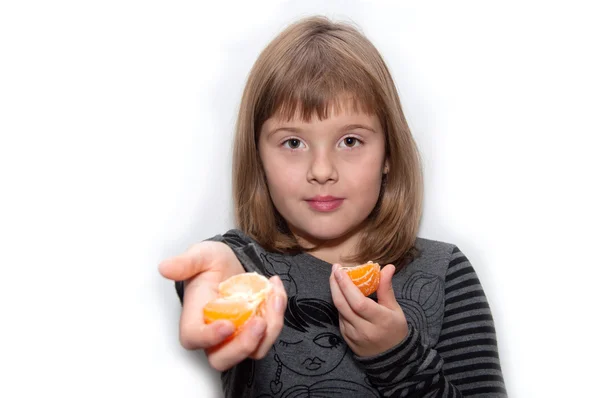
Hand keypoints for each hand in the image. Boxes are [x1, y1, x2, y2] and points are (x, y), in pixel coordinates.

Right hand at [159, 241, 287, 370]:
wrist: (233, 264)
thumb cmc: (212, 264)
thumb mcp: (201, 255)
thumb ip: (185, 262)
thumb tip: (165, 267)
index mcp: (194, 316)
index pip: (194, 338)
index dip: (209, 338)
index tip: (227, 325)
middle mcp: (213, 333)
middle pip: (223, 358)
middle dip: (244, 346)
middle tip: (259, 322)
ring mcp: (235, 336)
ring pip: (253, 350)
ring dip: (270, 328)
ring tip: (274, 296)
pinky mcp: (255, 333)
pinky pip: (269, 335)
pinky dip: (277, 316)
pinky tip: (276, 292)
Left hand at [329, 263, 408, 356]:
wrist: (392, 359)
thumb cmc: (395, 329)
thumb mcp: (395, 309)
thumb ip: (386, 288)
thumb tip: (388, 267)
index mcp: (380, 320)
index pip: (358, 302)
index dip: (346, 285)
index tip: (340, 269)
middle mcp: (364, 329)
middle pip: (343, 305)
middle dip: (335, 285)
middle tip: (334, 269)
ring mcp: (353, 335)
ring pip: (340, 311)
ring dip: (335, 293)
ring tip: (336, 278)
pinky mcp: (346, 338)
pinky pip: (340, 318)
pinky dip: (340, 304)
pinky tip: (341, 295)